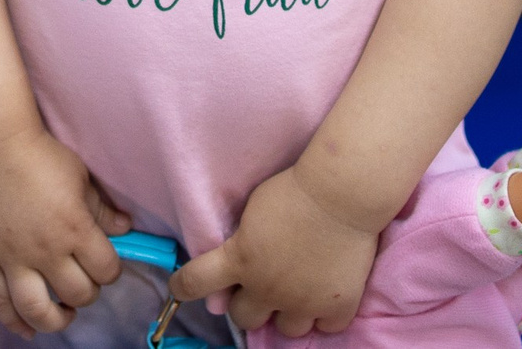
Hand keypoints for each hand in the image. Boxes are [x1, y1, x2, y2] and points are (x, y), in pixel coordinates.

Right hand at [0, 128, 129, 337]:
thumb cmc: (37, 153)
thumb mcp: (79, 176)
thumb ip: (101, 208)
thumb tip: (124, 228)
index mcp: (74, 228)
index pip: (106, 269)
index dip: (111, 270)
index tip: (104, 263)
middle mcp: (45, 250)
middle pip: (77, 293)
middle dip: (87, 292)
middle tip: (82, 280)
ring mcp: (12, 257)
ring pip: (37, 309)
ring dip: (56, 319)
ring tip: (62, 313)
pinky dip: (13, 321)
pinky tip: (27, 328)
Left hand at [171, 165, 375, 335]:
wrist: (341, 195)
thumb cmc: (293, 191)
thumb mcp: (252, 213)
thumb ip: (243, 242)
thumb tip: (240, 256)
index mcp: (240, 259)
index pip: (196, 282)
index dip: (184, 288)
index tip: (181, 288)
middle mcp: (267, 288)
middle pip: (244, 318)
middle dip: (249, 304)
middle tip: (261, 286)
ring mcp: (303, 302)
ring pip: (285, 329)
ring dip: (287, 313)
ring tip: (297, 291)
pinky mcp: (338, 306)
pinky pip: (325, 327)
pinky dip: (324, 315)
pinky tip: (325, 294)